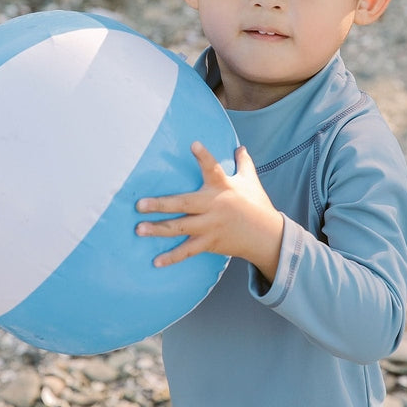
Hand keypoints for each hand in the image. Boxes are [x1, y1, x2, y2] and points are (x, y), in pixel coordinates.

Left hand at [136, 142, 283, 281]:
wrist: (267, 237)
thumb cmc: (257, 205)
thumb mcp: (251, 182)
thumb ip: (243, 163)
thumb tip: (240, 147)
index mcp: (223, 187)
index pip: (213, 168)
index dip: (204, 157)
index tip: (193, 145)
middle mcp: (214, 206)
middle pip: (185, 204)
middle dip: (162, 205)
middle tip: (140, 205)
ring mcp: (211, 226)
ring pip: (181, 228)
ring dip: (158, 230)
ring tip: (139, 229)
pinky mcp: (210, 242)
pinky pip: (188, 251)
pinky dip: (172, 257)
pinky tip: (156, 262)